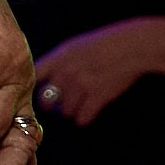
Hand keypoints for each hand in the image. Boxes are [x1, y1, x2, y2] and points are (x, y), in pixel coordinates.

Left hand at [36, 20, 154, 125]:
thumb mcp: (74, 47)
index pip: (34, 77)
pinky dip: (83, 119)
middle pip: (46, 100)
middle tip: (57, 107)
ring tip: (77, 108)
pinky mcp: (98, 97)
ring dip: (70, 112)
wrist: (132, 47)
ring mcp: (81, 85)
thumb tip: (46, 78)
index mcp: (58, 57)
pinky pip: (82, 117)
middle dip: (51, 106)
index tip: (39, 93)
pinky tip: (86, 115)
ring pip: (65, 111)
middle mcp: (65, 72)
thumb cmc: (105, 45)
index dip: (33, 87)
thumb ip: (58, 62)